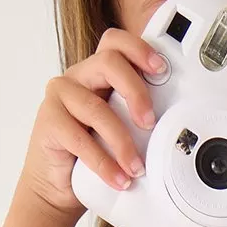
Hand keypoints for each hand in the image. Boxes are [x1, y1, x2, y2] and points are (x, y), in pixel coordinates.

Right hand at [15, 27, 170, 219]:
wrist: (60, 184)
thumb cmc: (94, 152)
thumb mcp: (122, 130)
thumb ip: (140, 119)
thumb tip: (177, 130)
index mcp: (98, 72)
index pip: (115, 43)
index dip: (138, 48)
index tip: (161, 69)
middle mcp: (79, 77)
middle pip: (108, 63)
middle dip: (135, 92)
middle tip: (150, 123)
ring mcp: (60, 97)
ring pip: (96, 108)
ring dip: (122, 142)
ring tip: (136, 168)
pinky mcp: (49, 122)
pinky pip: (79, 139)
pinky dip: (103, 163)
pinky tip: (118, 178)